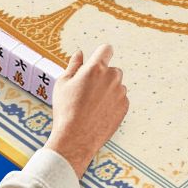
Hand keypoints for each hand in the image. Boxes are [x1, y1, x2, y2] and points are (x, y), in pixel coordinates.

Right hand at [47, 44, 128, 176]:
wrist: (76, 139)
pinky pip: (120, 99)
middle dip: (102, 76)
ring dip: (108, 90)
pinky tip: (98, 113)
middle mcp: (112, 77)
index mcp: (96, 68)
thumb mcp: (63, 84)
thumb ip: (73, 65)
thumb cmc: (66, 109)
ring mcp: (120, 92)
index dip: (101, 53)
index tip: (97, 59)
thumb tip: (80, 53)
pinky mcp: (125, 107)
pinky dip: (112, 103)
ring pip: (116, 85)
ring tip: (91, 105)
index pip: (106, 49)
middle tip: (87, 91)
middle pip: (112, 69)